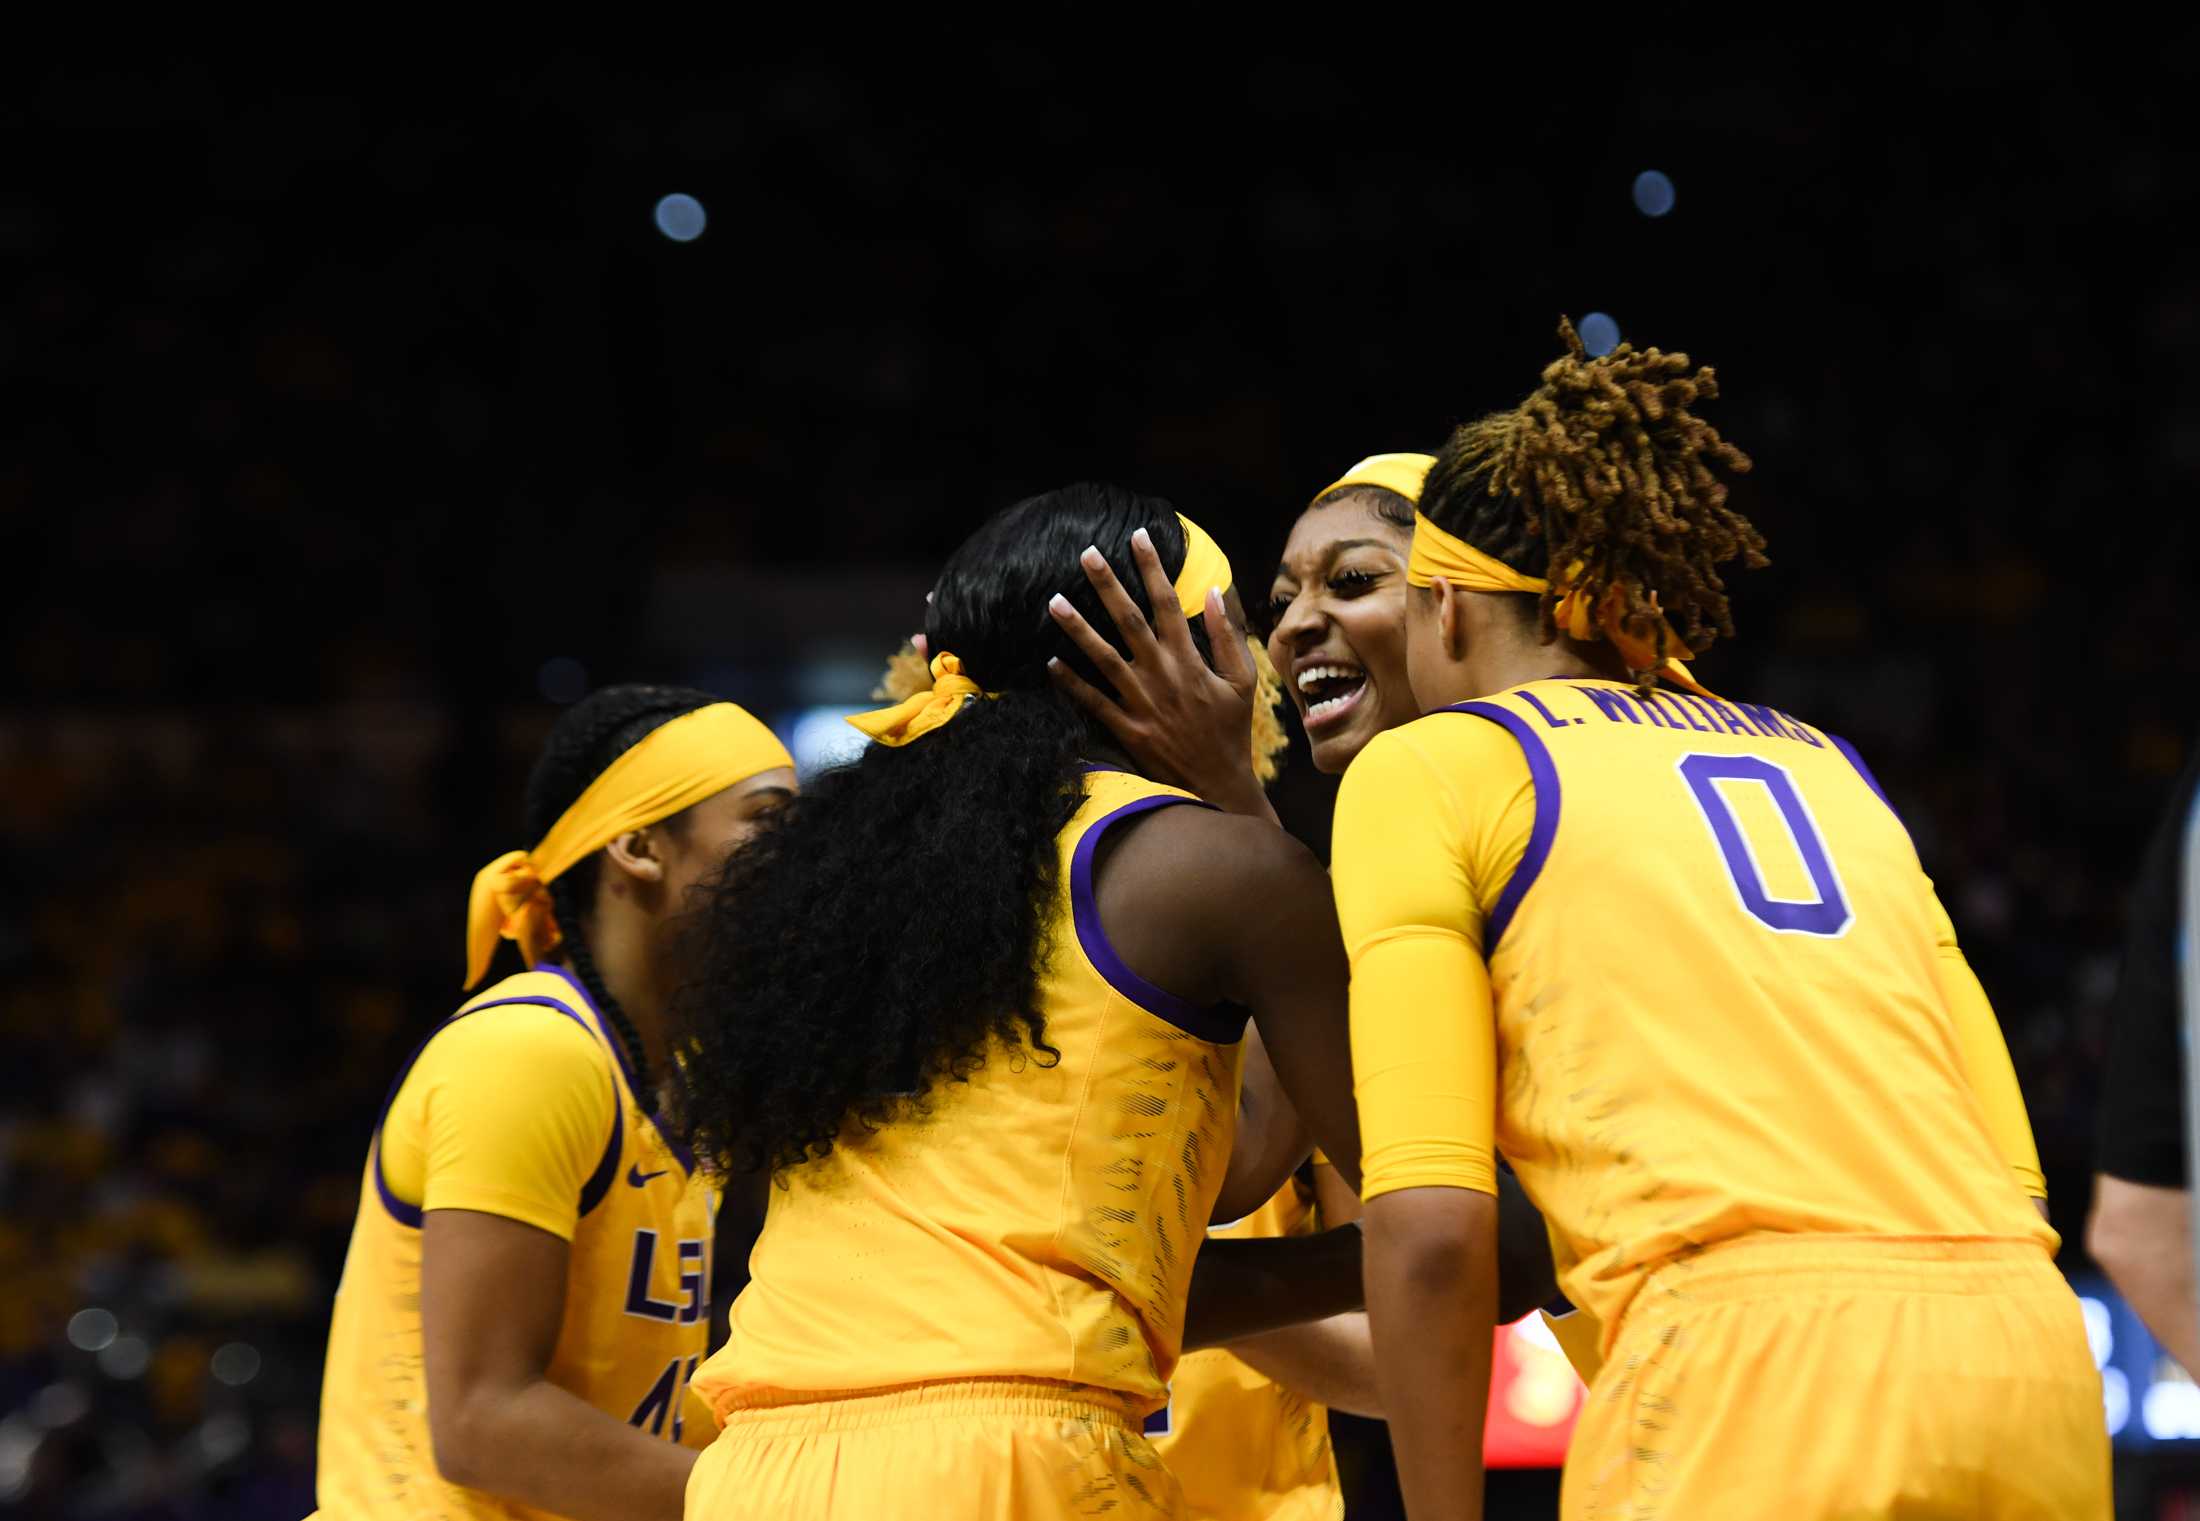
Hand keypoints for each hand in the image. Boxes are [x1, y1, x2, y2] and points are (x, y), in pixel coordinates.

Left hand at [1046, 527, 1273, 819]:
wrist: (1220, 784)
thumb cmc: (1232, 730)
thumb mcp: (1243, 681)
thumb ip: (1229, 636)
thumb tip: (1216, 593)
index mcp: (1190, 659)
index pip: (1167, 603)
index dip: (1152, 568)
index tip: (1137, 537)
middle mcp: (1162, 674)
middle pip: (1129, 620)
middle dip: (1107, 584)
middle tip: (1086, 554)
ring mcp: (1141, 702)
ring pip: (1103, 657)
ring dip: (1077, 628)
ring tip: (1053, 600)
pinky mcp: (1127, 729)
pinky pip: (1093, 703)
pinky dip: (1071, 684)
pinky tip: (1050, 663)